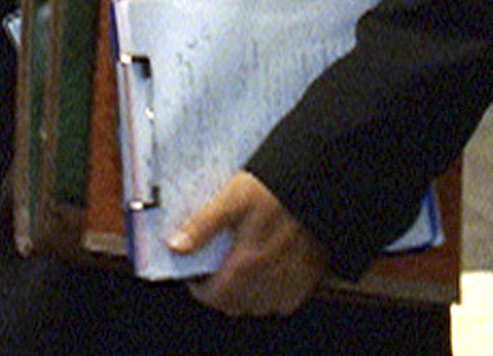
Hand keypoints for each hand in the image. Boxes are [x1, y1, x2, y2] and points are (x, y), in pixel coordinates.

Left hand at [167, 171, 328, 316]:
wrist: (315, 185)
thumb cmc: (274, 190)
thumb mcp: (230, 199)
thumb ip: (202, 225)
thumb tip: (177, 246)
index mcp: (248, 262)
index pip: (216, 297)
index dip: (200, 290)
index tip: (195, 276)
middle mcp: (271, 278)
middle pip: (237, 306)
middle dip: (220, 295)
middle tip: (214, 273)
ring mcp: (293, 280)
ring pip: (262, 307)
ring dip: (245, 298)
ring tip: (238, 275)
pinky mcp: (310, 276)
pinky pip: (286, 301)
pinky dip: (273, 295)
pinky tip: (266, 275)